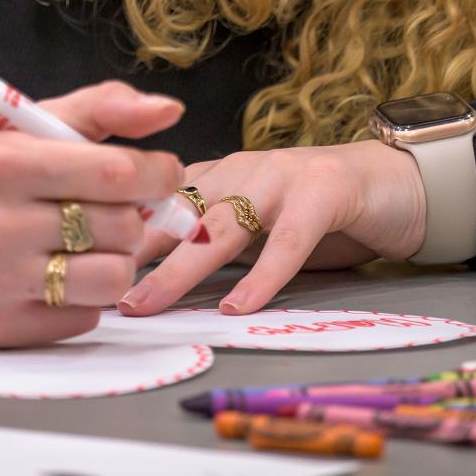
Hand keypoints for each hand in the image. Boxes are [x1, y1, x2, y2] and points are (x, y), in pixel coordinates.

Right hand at [0, 80, 186, 346]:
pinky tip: (53, 274)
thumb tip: (169, 110)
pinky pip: (83, 318)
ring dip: (114, 259)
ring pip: (113, 279)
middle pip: (122, 227)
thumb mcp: (24, 123)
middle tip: (110, 205)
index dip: (156, 172)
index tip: (162, 171)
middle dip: (132, 214)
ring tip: (86, 242)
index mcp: (2, 163)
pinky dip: (82, 297)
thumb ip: (100, 108)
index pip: (113, 173)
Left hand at [117, 140, 425, 316]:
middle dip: (133, 250)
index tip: (79, 256)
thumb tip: (147, 280)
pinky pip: (287, 240)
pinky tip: (239, 305)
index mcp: (220, 176)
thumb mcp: (256, 225)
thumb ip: (211, 244)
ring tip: (148, 301)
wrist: (396, 182)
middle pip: (178, 214)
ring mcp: (281, 178)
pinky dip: (262, 276)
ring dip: (181, 266)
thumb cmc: (318, 211)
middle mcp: (241, 170)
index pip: (158, 200)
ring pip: (221, 225)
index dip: (120, 227)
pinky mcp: (324, 193)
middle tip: (97, 285)